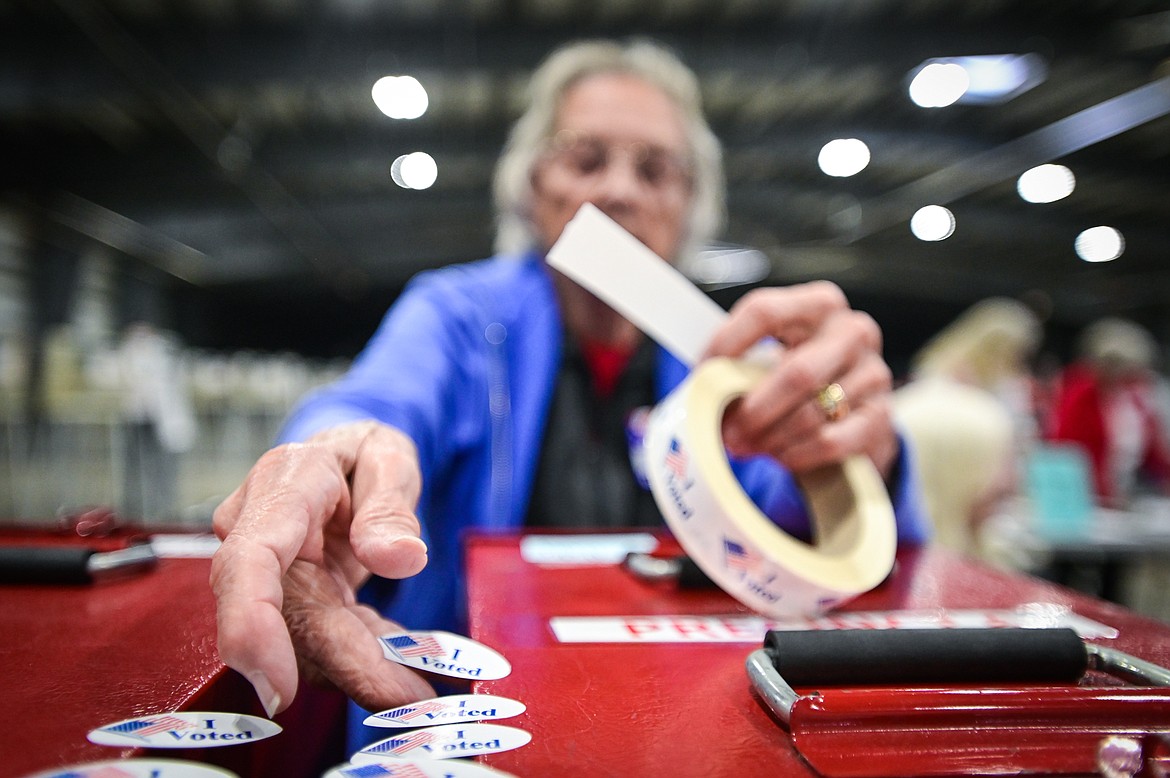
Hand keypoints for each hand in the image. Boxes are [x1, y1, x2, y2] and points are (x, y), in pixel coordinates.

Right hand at [209, 420, 434, 715]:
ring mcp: (273, 572)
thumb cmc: (362, 451)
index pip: (250, 561)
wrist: (346, 455)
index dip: (254, 627)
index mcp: (283, 487)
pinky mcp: (295, 600)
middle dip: (344, 666)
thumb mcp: (389, 457)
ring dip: (360, 671)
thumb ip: (390, 504)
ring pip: (306, 638)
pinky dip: (366, 661)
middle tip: (405, 698)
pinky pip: (328, 638)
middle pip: (286, 616)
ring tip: (416, 694)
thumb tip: (398, 556)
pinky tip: (403, 680)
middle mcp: (262, 534)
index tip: (278, 686)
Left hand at [703, 281, 898, 476]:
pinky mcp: (880, 417)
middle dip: (754, 410)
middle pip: (796, 373)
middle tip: (727, 433)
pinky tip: (780, 457)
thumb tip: (701, 390)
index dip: (727, 344)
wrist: (853, 407)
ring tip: (747, 447)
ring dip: (771, 437)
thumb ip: (742, 362)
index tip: (702, 374)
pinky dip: (798, 454)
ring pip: (813, 413)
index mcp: (818, 304)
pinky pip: (832, 441)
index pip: (764, 311)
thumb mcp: (774, 354)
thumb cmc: (800, 373)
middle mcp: (852, 331)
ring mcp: (873, 374)